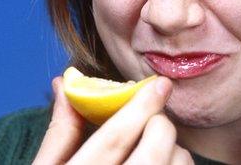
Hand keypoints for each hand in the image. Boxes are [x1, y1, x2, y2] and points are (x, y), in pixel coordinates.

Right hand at [33, 75, 193, 164]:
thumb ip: (62, 132)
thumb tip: (67, 83)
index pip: (114, 138)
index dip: (140, 105)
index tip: (160, 83)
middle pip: (156, 148)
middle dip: (158, 124)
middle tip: (149, 121)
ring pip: (178, 162)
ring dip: (172, 149)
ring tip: (152, 151)